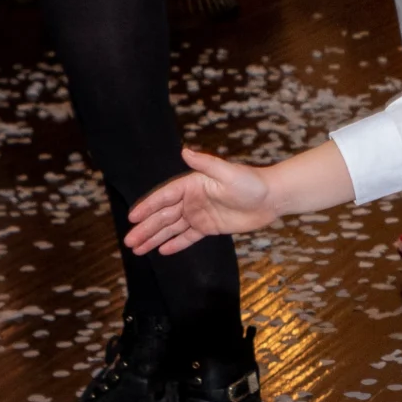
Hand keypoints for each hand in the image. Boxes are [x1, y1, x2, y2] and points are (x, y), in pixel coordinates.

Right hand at [125, 149, 281, 255]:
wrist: (272, 198)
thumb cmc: (251, 183)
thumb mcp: (228, 173)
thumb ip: (206, 163)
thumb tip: (185, 151)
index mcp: (191, 185)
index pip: (164, 197)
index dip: (147, 207)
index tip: (132, 217)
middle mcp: (192, 200)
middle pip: (163, 216)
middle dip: (145, 229)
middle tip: (129, 242)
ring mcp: (200, 214)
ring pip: (172, 228)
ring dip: (154, 238)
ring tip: (137, 249)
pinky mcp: (210, 227)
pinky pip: (188, 237)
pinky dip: (175, 243)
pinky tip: (161, 251)